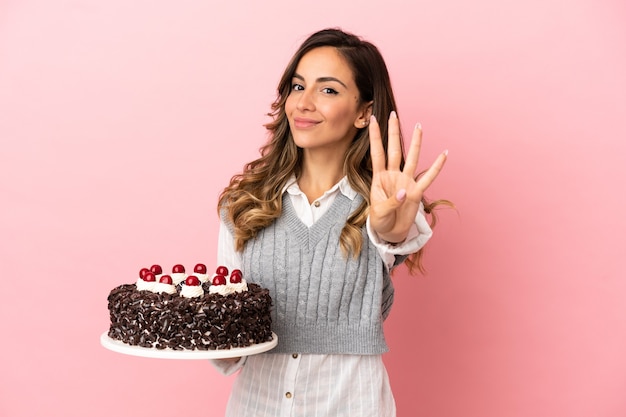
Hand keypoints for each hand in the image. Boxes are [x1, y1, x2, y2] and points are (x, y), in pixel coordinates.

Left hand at [368, 111, 446, 242]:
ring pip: (411, 158)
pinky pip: (428, 178)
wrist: (390, 232)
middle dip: (393, 132)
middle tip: (394, 114)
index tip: (372, 119)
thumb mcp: (379, 213)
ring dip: (415, 143)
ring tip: (419, 127)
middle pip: (394, 149)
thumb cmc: (380, 221)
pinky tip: (443, 155)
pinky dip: (436, 167)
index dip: (375, 137)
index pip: (377, 153)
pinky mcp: (416, 192)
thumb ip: (391, 202)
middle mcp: (393, 175)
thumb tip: (405, 192)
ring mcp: (406, 181)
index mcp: (379, 178)